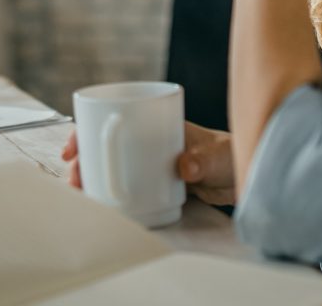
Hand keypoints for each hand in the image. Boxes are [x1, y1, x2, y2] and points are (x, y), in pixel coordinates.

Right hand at [61, 121, 235, 206]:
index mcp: (158, 123)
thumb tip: (184, 166)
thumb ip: (202, 160)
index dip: (90, 129)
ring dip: (97, 176)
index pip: (116, 117)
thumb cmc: (230, 154)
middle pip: (109, 144)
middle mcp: (150, 140)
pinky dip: (114, 192)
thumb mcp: (217, 155)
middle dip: (86, 158)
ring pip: (116, 166)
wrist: (247, 173)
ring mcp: (152, 161)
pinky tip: (106, 204)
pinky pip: (130, 185)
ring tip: (85, 193)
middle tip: (74, 178)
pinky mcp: (158, 183)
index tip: (75, 147)